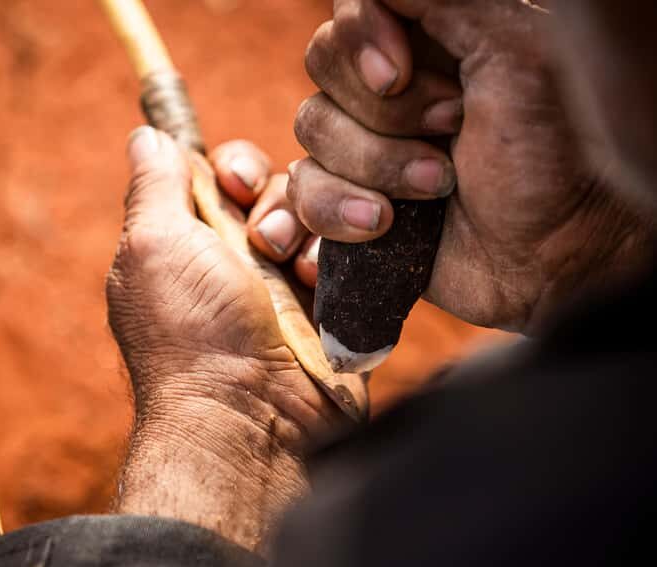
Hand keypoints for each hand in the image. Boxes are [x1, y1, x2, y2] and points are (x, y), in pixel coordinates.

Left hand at [107, 127, 347, 551]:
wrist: (251, 416)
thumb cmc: (191, 332)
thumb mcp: (152, 245)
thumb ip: (155, 184)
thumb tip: (146, 134)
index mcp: (191, 241)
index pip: (226, 173)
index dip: (237, 167)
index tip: (235, 185)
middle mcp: (241, 259)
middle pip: (280, 187)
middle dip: (278, 201)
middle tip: (267, 242)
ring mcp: (290, 286)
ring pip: (324, 215)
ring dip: (314, 232)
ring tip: (300, 274)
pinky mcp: (335, 307)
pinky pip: (354, 255)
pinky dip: (343, 262)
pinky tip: (324, 288)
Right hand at [289, 0, 654, 332]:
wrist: (545, 258)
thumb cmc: (547, 157)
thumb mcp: (514, 53)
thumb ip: (446, 3)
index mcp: (430, 37)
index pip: (353, 8)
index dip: (360, 35)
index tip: (396, 74)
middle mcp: (390, 85)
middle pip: (323, 63)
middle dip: (386, 110)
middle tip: (453, 129)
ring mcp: (364, 143)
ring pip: (312, 128)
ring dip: (377, 163)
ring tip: (437, 186)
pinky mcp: (347, 199)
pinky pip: (301, 190)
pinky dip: (339, 209)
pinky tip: (384, 224)